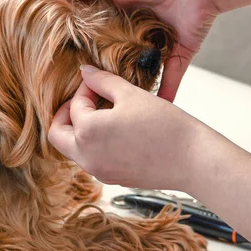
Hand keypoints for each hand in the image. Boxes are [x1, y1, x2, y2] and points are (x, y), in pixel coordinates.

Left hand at [48, 65, 214, 190]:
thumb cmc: (166, 127)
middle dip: (66, 114)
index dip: (85, 89)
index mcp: (87, 132)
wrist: (193, 160)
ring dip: (79, 130)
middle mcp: (86, 156)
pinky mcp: (111, 178)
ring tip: (102, 113)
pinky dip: (93, 144)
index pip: (74, 106)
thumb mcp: (131, 95)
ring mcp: (97, 171)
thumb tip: (85, 72)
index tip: (98, 82)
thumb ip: (102, 81)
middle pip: (57, 135)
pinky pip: (91, 159)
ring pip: (73, 149)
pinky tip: (114, 131)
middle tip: (84, 101)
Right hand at [49, 0, 220, 101]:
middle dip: (107, 79)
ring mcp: (157, 48)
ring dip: (132, 91)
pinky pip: (170, 81)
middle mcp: (136, 36)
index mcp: (120, 20)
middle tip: (91, 98)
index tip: (70, 73)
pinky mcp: (177, 56)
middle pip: (118, 62)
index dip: (86, 54)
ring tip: (116, 110)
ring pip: (141, 75)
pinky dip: (165, 95)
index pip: (98, 41)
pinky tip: (152, 111)